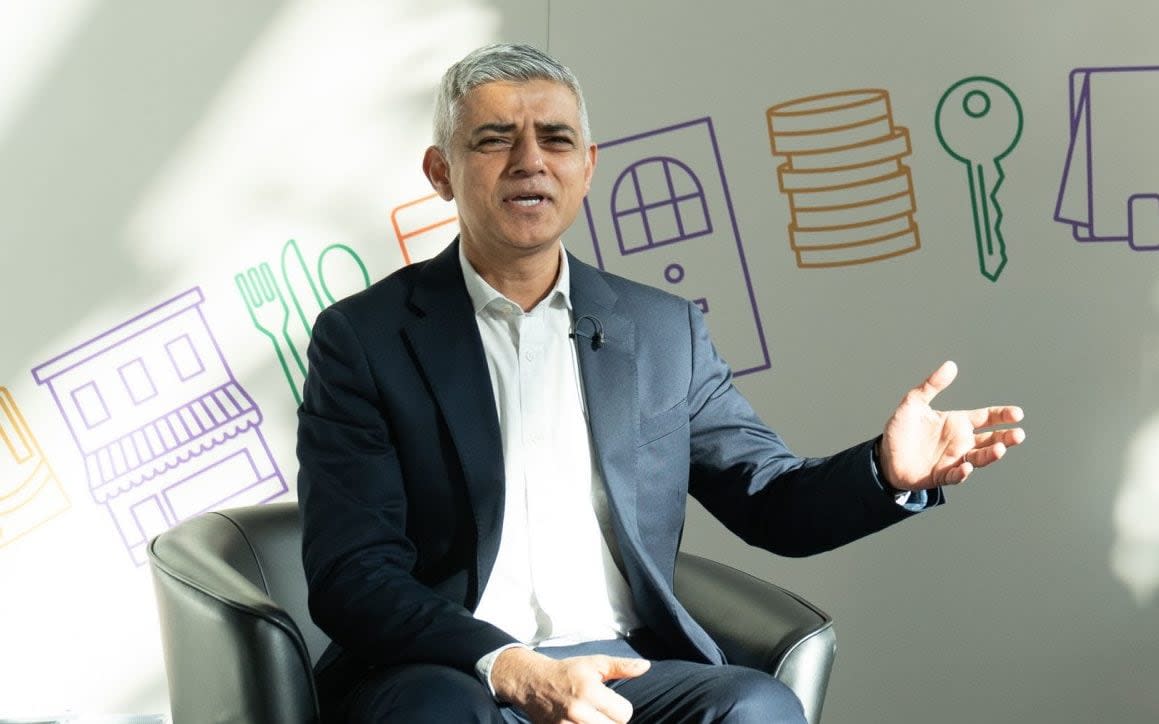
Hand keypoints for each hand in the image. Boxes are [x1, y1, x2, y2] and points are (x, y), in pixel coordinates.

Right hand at [491, 646, 650, 722]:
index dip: (622, 709)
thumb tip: (646, 666)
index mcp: (589, 690)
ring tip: (593, 719)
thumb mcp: (594, 663)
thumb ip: (621, 666)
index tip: (612, 703)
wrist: (532, 683)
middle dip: (612, 722)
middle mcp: (577, 711)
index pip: (624, 714)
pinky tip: (584, 723)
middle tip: (602, 713)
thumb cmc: (567, 672)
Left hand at [879, 361, 1024, 489]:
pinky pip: (955, 475)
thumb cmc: (901, 429)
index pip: (986, 417)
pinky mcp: (941, 475)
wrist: (885, 455)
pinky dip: (962, 473)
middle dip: (1006, 438)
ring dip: (990, 455)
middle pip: (990, 440)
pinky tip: (966, 468)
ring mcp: (953, 459)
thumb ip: (931, 385)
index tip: (1017, 414)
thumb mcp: (913, 403)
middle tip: (1019, 434)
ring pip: (978, 459)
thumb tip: (951, 365)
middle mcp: (960, 442)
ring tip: (1000, 449)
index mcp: (957, 423)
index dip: (1002, 415)